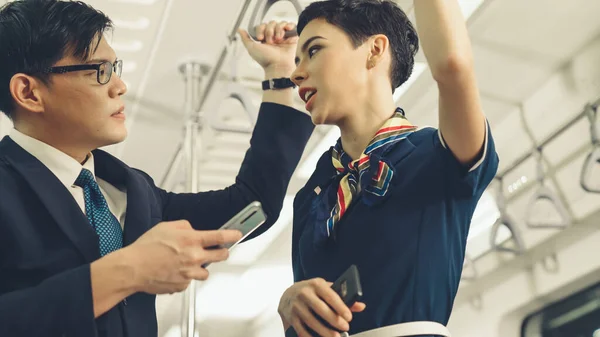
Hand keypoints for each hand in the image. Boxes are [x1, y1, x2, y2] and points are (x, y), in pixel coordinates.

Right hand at [124, 220, 241, 294]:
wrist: (132, 268)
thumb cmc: (146, 248)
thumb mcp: (166, 226)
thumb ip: (185, 226)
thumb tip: (193, 230)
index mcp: (192, 240)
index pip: (220, 237)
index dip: (232, 235)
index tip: (237, 234)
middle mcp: (194, 258)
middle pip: (221, 256)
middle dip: (222, 252)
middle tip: (216, 250)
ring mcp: (189, 273)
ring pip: (206, 272)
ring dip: (200, 266)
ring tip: (186, 262)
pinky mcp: (182, 285)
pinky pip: (190, 281)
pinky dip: (185, 276)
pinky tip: (174, 271)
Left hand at [238, 21, 297, 72]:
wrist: (277, 66)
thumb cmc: (264, 60)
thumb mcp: (251, 48)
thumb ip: (245, 38)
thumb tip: (239, 29)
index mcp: (265, 38)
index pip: (263, 25)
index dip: (261, 29)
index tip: (260, 38)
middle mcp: (274, 36)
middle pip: (272, 23)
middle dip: (269, 31)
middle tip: (270, 42)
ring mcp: (283, 37)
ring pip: (281, 23)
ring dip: (278, 30)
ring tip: (279, 39)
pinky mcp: (292, 38)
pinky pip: (291, 25)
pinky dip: (289, 25)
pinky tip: (287, 30)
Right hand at [278, 278, 366, 336]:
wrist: (288, 294)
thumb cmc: (311, 291)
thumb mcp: (326, 289)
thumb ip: (343, 297)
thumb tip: (361, 306)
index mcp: (316, 284)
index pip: (330, 295)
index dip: (340, 307)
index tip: (349, 317)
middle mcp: (304, 293)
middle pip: (320, 309)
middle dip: (334, 320)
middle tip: (345, 328)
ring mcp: (296, 306)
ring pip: (311, 321)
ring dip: (324, 331)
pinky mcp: (291, 317)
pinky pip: (301, 329)